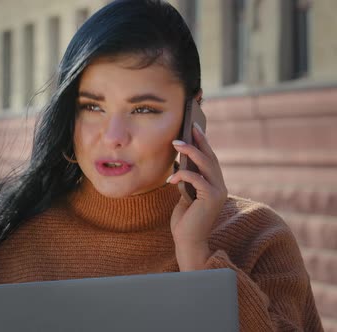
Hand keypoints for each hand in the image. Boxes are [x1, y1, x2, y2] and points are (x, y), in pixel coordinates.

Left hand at [166, 122, 227, 270]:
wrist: (188, 241)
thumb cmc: (185, 220)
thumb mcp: (185, 196)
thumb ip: (187, 182)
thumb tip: (181, 165)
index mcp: (214, 185)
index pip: (210, 159)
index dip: (203, 142)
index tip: (194, 127)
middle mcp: (220, 186)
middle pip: (210, 157)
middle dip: (199, 140)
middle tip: (188, 126)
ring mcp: (218, 192)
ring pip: (205, 164)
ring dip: (190, 152)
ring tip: (175, 143)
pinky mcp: (212, 198)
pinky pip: (197, 179)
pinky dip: (183, 176)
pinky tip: (171, 180)